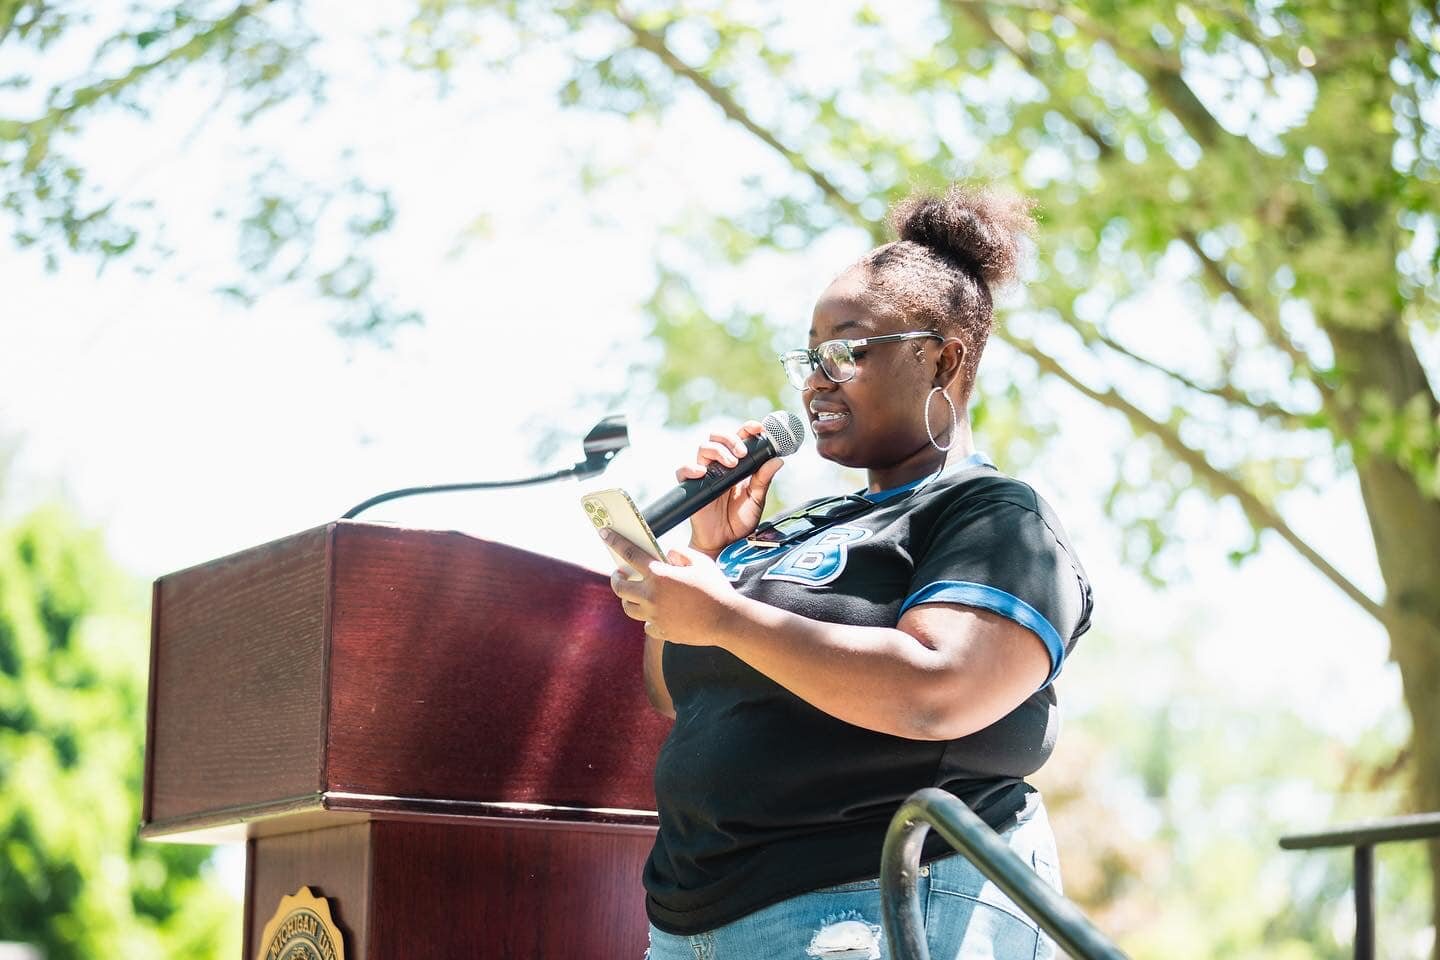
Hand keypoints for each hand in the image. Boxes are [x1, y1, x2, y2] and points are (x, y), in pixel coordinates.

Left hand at [605, 530, 738, 645]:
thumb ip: (680, 553)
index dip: (614, 541)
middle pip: (620, 586)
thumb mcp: (701, 561)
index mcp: (659, 575)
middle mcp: (651, 596)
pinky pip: (647, 624)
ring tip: (635, 594)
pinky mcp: (661, 631)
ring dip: (628, 599)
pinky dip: (649, 618)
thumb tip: (667, 555)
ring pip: (628, 607)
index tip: (604, 533)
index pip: (630, 553)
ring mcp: (654, 615)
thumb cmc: (716, 588)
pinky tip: (656, 614)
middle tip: (620, 573)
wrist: (726, 620)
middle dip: (616, 578)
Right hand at [678, 420, 785, 556]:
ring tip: (730, 464)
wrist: (724, 543)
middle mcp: (720, 466)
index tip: (758, 428)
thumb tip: (778, 460)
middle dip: (730, 438)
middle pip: (718, 437)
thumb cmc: (739, 521)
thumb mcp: (756, 500)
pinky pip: (684, 470)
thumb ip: (764, 480)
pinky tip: (703, 473)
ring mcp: (705, 474)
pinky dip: (691, 468)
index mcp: (738, 465)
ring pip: (703, 448)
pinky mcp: (692, 487)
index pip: (740, 439)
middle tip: (742, 452)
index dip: (747, 429)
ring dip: (718, 450)